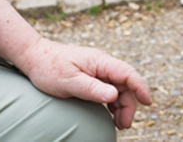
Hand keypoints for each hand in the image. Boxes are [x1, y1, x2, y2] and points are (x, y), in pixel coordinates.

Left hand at [13, 37, 152, 128]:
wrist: (33, 57)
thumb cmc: (49, 68)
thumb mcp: (69, 82)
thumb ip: (92, 89)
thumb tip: (115, 96)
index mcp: (99, 61)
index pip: (127, 73)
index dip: (140, 87)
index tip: (148, 103)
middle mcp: (101, 64)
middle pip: (125, 84)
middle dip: (129, 104)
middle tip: (124, 125)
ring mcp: (97, 70)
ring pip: (118, 88)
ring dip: (122, 105)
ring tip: (119, 124)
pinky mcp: (91, 76)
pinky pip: (109, 90)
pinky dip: (113, 103)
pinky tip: (112, 114)